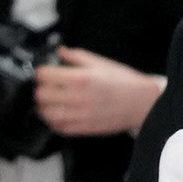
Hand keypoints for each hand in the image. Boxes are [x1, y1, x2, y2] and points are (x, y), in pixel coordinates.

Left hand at [33, 44, 162, 137]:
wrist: (142, 104)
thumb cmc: (124, 83)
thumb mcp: (100, 62)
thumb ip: (76, 56)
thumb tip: (60, 52)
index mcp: (80, 78)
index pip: (44, 75)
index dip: (41, 71)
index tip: (44, 71)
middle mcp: (77, 98)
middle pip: (41, 95)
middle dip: (40, 88)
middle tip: (46, 85)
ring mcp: (79, 116)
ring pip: (46, 114)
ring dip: (44, 106)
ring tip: (49, 101)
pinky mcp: (83, 129)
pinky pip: (58, 128)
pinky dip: (52, 121)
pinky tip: (57, 114)